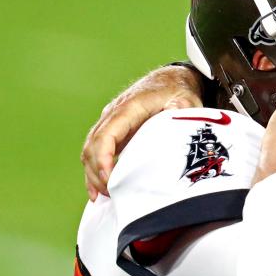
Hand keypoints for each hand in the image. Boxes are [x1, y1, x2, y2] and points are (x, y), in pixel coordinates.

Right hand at [81, 65, 203, 199]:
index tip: (109, 179)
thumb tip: (176, 124)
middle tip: (109, 194)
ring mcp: (111, 122)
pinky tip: (98, 188)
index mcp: (129, 107)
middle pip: (93, 145)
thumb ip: (181, 112)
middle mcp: (114, 114)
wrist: (171, 80)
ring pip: (90, 149)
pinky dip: (94, 168)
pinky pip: (96, 150)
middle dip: (96, 172)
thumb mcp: (185, 101)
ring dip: (92, 173)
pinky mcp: (115, 131)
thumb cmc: (179, 92)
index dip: (104, 158)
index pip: (107, 134)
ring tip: (100, 196)